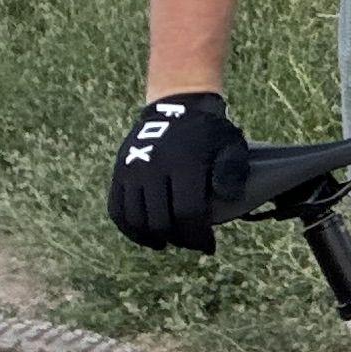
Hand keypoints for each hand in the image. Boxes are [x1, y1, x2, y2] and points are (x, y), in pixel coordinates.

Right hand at [110, 89, 247, 252]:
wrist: (177, 105)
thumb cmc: (209, 134)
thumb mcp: (231, 145)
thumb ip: (233, 172)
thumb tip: (226, 198)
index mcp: (184, 163)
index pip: (188, 213)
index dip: (198, 236)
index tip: (208, 246)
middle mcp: (153, 166)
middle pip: (161, 221)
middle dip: (179, 239)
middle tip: (191, 242)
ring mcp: (132, 169)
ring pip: (137, 220)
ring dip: (154, 238)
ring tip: (169, 241)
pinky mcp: (119, 172)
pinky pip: (117, 210)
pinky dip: (130, 230)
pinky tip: (147, 237)